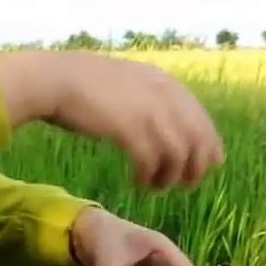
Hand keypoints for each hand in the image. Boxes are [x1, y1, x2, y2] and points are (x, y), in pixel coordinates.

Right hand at [0, 51, 224, 188]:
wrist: (55, 79)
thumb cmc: (83, 84)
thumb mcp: (126, 83)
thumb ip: (149, 97)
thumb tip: (168, 123)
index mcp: (163, 82)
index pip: (201, 117)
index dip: (209, 144)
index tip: (209, 164)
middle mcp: (161, 95)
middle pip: (197, 138)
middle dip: (196, 166)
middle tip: (184, 184)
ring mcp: (146, 111)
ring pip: (178, 154)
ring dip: (170, 176)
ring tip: (155, 186)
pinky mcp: (128, 128)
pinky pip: (151, 161)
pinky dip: (148, 177)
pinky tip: (137, 183)